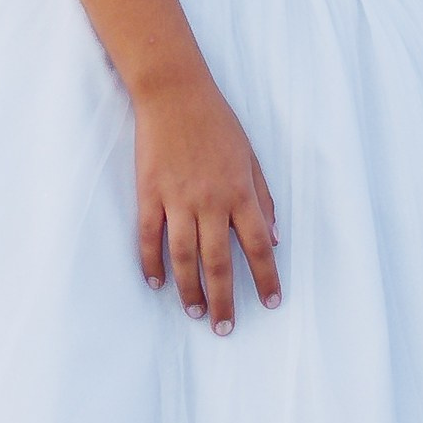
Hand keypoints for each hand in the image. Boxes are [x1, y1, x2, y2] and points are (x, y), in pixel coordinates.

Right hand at [132, 74, 280, 330]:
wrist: (175, 94)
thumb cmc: (217, 124)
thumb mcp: (251, 158)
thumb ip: (263, 199)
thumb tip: (274, 239)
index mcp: (240, 193)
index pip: (258, 246)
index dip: (267, 278)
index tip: (271, 303)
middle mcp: (211, 201)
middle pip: (219, 261)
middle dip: (225, 299)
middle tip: (226, 328)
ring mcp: (177, 199)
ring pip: (183, 256)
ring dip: (189, 289)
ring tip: (195, 313)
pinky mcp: (149, 193)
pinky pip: (148, 237)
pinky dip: (151, 262)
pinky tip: (157, 283)